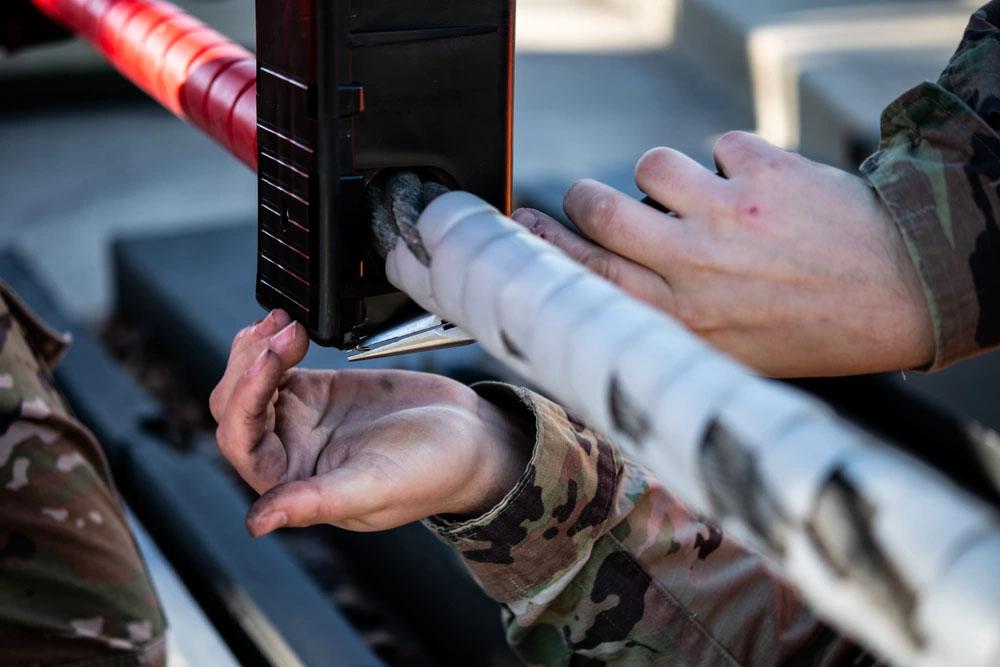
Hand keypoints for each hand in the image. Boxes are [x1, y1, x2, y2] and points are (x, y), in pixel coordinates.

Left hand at [210, 310, 530, 536]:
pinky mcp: (316, 392)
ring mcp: (300, 421)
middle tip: (284, 334)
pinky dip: (273, 342)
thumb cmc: (433, 471)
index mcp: (294, 485)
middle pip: (233, 408)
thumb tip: (257, 523)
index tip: (273, 358)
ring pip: (247, 384)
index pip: (240, 441)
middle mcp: (289, 455)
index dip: (245, 398)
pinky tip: (287, 323)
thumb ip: (317, 502)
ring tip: (285, 324)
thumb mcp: (376, 485)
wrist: (470, 436)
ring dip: (256, 350)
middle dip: (248, 366)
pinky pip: (275, 366)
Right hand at [511, 131, 933, 376]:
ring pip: (650, 164)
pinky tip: (760, 187)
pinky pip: (718, 143)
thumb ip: (667, 330)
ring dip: (667, 175)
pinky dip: (733, 159)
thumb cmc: (816, 332)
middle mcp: (692, 268)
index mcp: (679, 321)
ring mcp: (726, 216)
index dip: (547, 244)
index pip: (585, 275)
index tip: (528, 224)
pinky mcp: (763, 172)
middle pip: (597, 209)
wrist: (904, 292)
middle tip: (601, 201)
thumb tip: (609, 299)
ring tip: (700, 194)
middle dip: (589, 199)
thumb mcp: (731, 358)